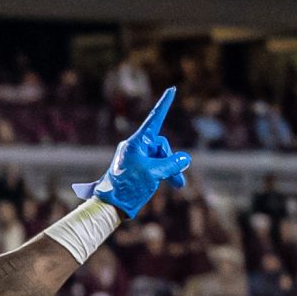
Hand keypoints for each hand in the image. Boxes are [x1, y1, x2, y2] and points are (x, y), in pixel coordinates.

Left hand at [76, 87, 189, 219]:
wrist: (111, 205)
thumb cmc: (128, 186)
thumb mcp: (154, 173)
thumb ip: (172, 163)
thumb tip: (185, 159)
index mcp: (136, 143)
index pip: (154, 119)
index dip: (164, 104)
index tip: (171, 89)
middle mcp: (136, 148)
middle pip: (162, 145)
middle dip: (171, 160)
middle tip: (176, 178)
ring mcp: (136, 158)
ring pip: (161, 158)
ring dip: (170, 170)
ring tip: (178, 184)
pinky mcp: (138, 169)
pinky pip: (156, 166)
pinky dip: (165, 174)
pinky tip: (173, 183)